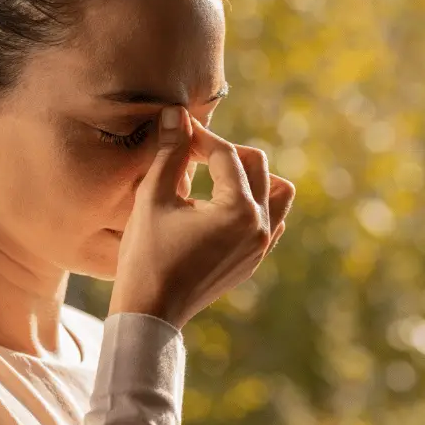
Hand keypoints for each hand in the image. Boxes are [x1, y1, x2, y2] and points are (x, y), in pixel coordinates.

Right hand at [107, 105, 294, 328]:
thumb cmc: (147, 255)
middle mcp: (260, 226)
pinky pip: (272, 219)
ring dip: (250, 176)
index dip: (200, 137)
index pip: (226, 155)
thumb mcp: (153, 198)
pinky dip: (254, 203)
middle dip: (225, 153)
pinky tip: (223, 205)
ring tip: (217, 177)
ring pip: (277, 192)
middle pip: (258, 165)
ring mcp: (261, 245)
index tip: (178, 130)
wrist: (151, 310)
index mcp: (238, 210)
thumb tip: (177, 113)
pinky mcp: (255, 259)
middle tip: (192, 153)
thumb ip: (170, 152)